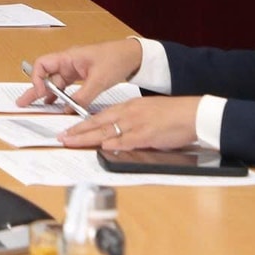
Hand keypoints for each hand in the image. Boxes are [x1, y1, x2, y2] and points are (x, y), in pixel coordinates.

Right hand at [16, 38, 143, 109]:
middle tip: (22, 102)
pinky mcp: (82, 76)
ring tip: (36, 106)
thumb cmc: (115, 59)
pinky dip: (62, 95)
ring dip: (47, 94)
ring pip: (55, 82)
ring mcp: (74, 69)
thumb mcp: (99, 80)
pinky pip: (67, 86)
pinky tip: (58, 105)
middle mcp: (68, 62)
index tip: (41, 94)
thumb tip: (69, 110)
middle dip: (34, 89)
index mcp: (68, 57)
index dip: (38, 79)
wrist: (133, 55)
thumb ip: (83, 96)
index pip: (43, 64)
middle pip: (46, 75)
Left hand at [61, 95, 201, 150]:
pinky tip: (100, 147)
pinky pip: (126, 140)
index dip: (83, 123)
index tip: (70, 129)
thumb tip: (119, 136)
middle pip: (97, 122)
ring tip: (70, 142)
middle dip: (77, 131)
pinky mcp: (147, 135)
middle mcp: (128, 113)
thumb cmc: (173, 114)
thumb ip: (132, 122)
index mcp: (128, 107)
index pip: (100, 115)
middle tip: (61, 137)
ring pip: (106, 131)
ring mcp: (136, 124)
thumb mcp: (147, 112)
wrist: (193, 113)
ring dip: (86, 138)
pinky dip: (112, 144)